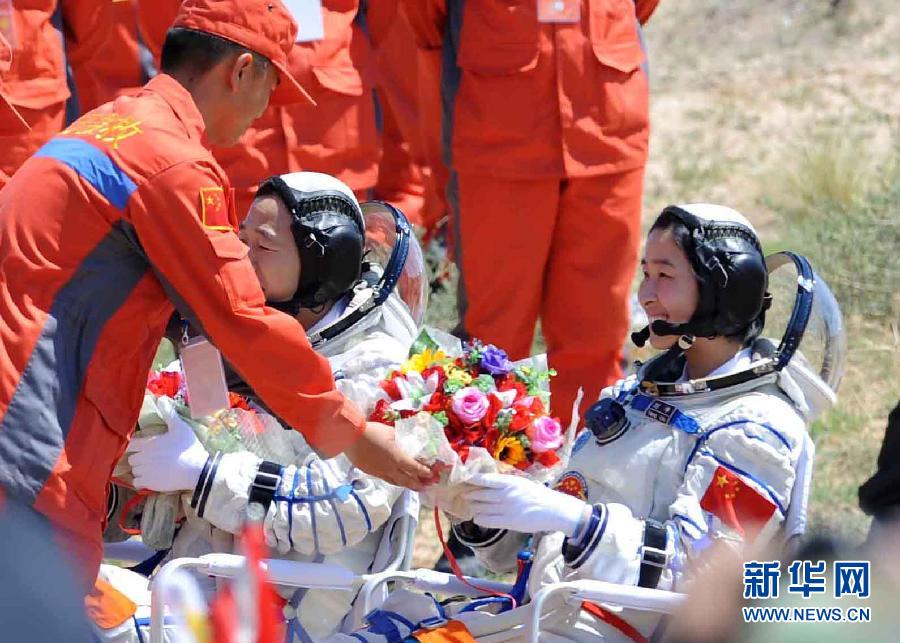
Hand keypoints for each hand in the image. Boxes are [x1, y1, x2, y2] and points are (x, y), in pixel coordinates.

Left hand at [127, 398, 208, 491]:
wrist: (197, 469)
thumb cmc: (188, 447)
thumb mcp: (180, 427)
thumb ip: (169, 413)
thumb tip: (161, 399)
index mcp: (148, 444)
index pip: (130, 444)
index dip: (133, 445)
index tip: (140, 446)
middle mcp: (143, 458)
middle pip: (131, 458)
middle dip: (138, 457)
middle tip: (150, 457)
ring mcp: (146, 471)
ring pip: (134, 470)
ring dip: (140, 469)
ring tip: (152, 467)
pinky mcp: (150, 483)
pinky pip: (137, 482)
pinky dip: (141, 481)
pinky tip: (151, 477)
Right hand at [344, 421, 432, 490]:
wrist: (351, 437)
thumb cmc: (373, 432)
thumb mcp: (391, 433)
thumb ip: (401, 440)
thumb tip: (407, 443)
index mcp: (398, 458)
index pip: (415, 468)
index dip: (424, 472)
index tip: (431, 474)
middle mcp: (390, 469)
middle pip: (407, 480)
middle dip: (418, 484)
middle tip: (426, 486)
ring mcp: (380, 472)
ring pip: (396, 482)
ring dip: (406, 485)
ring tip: (413, 486)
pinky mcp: (371, 472)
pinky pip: (386, 479)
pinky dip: (395, 481)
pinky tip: (396, 479)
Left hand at [463, 473, 589, 536]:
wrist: (552, 510)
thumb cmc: (536, 494)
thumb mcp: (521, 482)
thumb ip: (505, 482)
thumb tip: (487, 482)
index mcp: (509, 482)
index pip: (485, 479)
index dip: (472, 479)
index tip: (463, 478)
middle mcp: (505, 494)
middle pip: (480, 494)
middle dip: (469, 494)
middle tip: (462, 493)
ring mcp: (506, 509)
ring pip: (481, 508)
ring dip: (473, 507)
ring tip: (469, 505)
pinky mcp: (507, 522)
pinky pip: (487, 521)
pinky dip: (479, 519)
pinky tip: (477, 517)